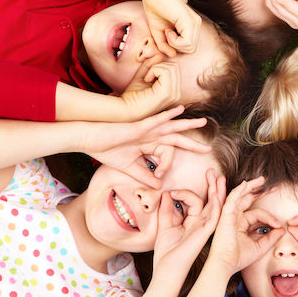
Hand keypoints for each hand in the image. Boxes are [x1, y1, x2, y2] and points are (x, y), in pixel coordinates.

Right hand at [80, 106, 210, 187]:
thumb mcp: (128, 167)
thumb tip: (159, 187)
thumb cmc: (106, 150)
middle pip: (177, 139)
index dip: (166, 166)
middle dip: (193, 143)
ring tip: (204, 122)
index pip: (167, 154)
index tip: (158, 176)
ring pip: (172, 126)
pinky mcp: (139, 126)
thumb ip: (144, 175)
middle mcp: (151, 135)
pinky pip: (157, 119)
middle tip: (208, 149)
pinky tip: (180, 110)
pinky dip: (169, 115)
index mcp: (149, 145)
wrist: (89, 139)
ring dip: (188, 124)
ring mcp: (146, 129)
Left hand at [120, 59, 181, 119]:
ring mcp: (173, 94)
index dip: (160, 67)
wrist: (125, 109)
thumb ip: (150, 66)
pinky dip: (154, 71)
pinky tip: (146, 79)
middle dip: (159, 66)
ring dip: (155, 68)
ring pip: (171, 68)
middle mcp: (176, 94)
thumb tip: (159, 55)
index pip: (174, 69)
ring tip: (146, 78)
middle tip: (147, 75)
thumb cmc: (132, 96)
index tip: (148, 76)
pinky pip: (165, 72)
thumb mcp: (142, 76)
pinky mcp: (166, 93)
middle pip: (175, 67)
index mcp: (173, 91)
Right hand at [140, 0, 201, 56]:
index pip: (189, 47)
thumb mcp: (159, 33)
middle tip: (166, 32)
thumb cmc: (155, 10)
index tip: (167, 34)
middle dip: (176, 46)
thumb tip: (173, 55)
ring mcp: (195, 22)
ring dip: (174, 43)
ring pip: (190, 48)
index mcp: (192, 25)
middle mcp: (196, 24)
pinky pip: (186, 42)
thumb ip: (165, 46)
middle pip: (191, 49)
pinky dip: (175, 41)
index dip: (176, 46)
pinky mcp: (190, 21)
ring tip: (167, 30)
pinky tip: (168, 30)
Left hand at [151, 169, 224, 280]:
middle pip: (210, 200)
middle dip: (211, 185)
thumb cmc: (166, 251)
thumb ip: (167, 209)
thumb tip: (167, 193)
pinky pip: (215, 216)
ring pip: (216, 205)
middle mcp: (201, 223)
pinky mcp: (206, 232)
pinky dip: (216, 204)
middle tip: (211, 171)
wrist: (167, 269)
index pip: (194, 201)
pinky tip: (216, 194)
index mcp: (193, 221)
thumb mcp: (164, 224)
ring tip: (218, 177)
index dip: (183, 193)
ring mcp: (205, 227)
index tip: (170, 193)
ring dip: (217, 190)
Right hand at [207, 177, 283, 275]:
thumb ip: (271, 238)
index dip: (270, 217)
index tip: (280, 225)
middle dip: (259, 191)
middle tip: (272, 185)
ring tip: (261, 179)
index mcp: (241, 224)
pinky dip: (239, 191)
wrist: (226, 264)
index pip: (258, 213)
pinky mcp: (225, 215)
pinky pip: (232, 199)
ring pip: (240, 195)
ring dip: (250, 186)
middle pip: (247, 199)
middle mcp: (235, 217)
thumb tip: (282, 230)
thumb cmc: (239, 258)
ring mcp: (230, 215)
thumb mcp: (260, 247)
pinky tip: (246, 184)